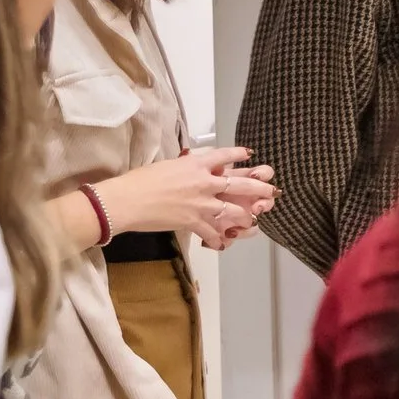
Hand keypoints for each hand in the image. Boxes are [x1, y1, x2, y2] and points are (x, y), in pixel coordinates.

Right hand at [94, 147, 279, 244]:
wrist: (126, 200)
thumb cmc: (139, 181)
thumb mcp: (166, 165)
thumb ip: (184, 168)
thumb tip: (190, 169)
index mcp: (194, 163)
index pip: (224, 155)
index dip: (238, 154)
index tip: (249, 154)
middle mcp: (203, 181)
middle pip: (240, 184)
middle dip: (259, 188)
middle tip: (272, 191)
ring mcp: (201, 203)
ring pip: (233, 210)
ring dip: (245, 217)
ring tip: (254, 221)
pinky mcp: (194, 221)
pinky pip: (212, 233)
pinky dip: (218, 241)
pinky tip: (223, 245)